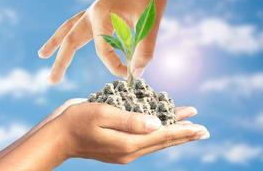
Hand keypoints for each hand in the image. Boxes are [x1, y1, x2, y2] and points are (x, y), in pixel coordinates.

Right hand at [38, 0, 227, 82]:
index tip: (128, 75)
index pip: (102, 50)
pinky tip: (67, 39)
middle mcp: (93, 12)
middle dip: (61, 61)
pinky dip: (70, 33)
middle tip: (51, 81)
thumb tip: (136, 74)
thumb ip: (144, 50)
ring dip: (56, 43)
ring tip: (42, 54)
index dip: (114, 66)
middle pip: (71, 39)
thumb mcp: (150, 23)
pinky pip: (79, 23)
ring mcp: (94, 10)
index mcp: (102, 14)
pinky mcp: (99, 10)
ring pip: (69, 29)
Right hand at [58, 101, 208, 163]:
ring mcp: (124, 149)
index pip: (163, 136)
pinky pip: (144, 139)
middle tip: (203, 130)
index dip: (183, 130)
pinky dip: (157, 132)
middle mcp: (130, 149)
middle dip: (184, 134)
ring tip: (189, 126)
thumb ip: (131, 121)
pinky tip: (162, 126)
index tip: (201, 127)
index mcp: (128, 143)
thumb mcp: (103, 114)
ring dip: (173, 132)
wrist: (59, 135)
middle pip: (163, 140)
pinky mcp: (119, 145)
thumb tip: (158, 124)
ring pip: (155, 141)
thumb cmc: (77, 121)